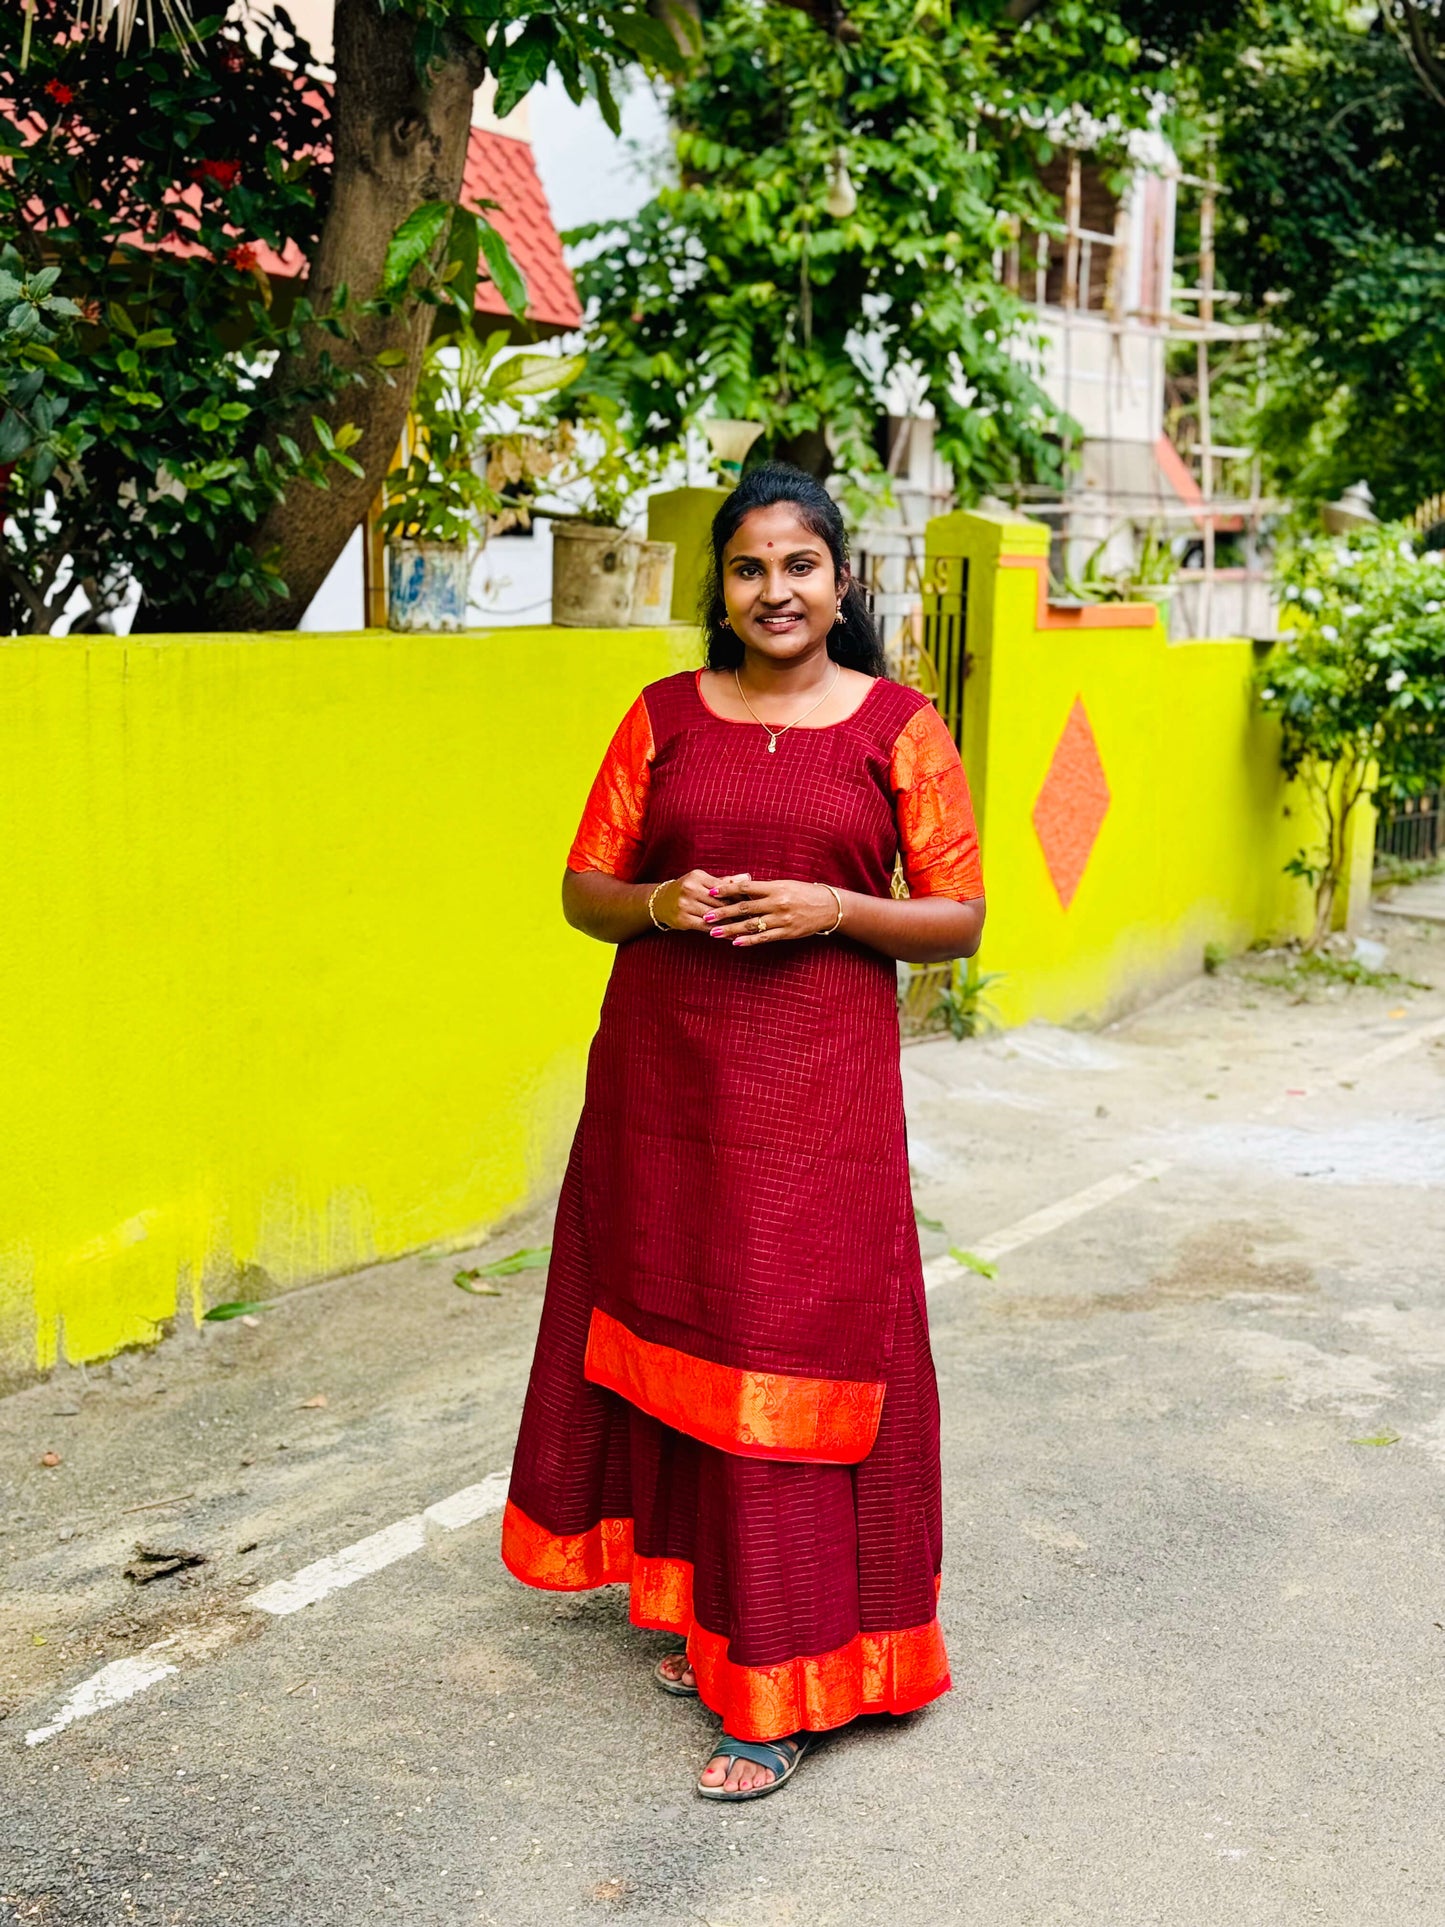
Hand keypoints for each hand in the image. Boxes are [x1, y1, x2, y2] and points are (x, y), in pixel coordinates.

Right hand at [652, 870, 750, 931]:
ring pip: (714, 916)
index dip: (739, 896)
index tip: (754, 903)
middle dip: (738, 911)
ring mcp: (685, 905)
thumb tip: (747, 877)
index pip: (723, 887)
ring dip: (731, 923)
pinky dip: (720, 932)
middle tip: (755, 918)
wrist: (661, 902)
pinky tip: (731, 936)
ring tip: (746, 928)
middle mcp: (690, 889)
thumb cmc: (688, 890)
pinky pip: (706, 927)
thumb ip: (725, 881)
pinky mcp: (683, 920)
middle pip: (719, 902)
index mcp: (697, 877)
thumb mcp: (703, 881)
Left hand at [704, 876, 841, 946]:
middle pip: (744, 908)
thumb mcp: (784, 885)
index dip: (727, 890)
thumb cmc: (803, 893)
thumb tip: (739, 888)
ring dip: (730, 929)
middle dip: (723, 912)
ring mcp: (781, 919)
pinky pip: (764, 938)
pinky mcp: (786, 933)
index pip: (746, 887)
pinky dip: (748, 941)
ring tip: (714, 932)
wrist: (828, 907)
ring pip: (751, 925)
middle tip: (706, 916)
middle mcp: (777, 903)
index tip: (711, 892)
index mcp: (775, 888)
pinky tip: (735, 942)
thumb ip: (763, 888)